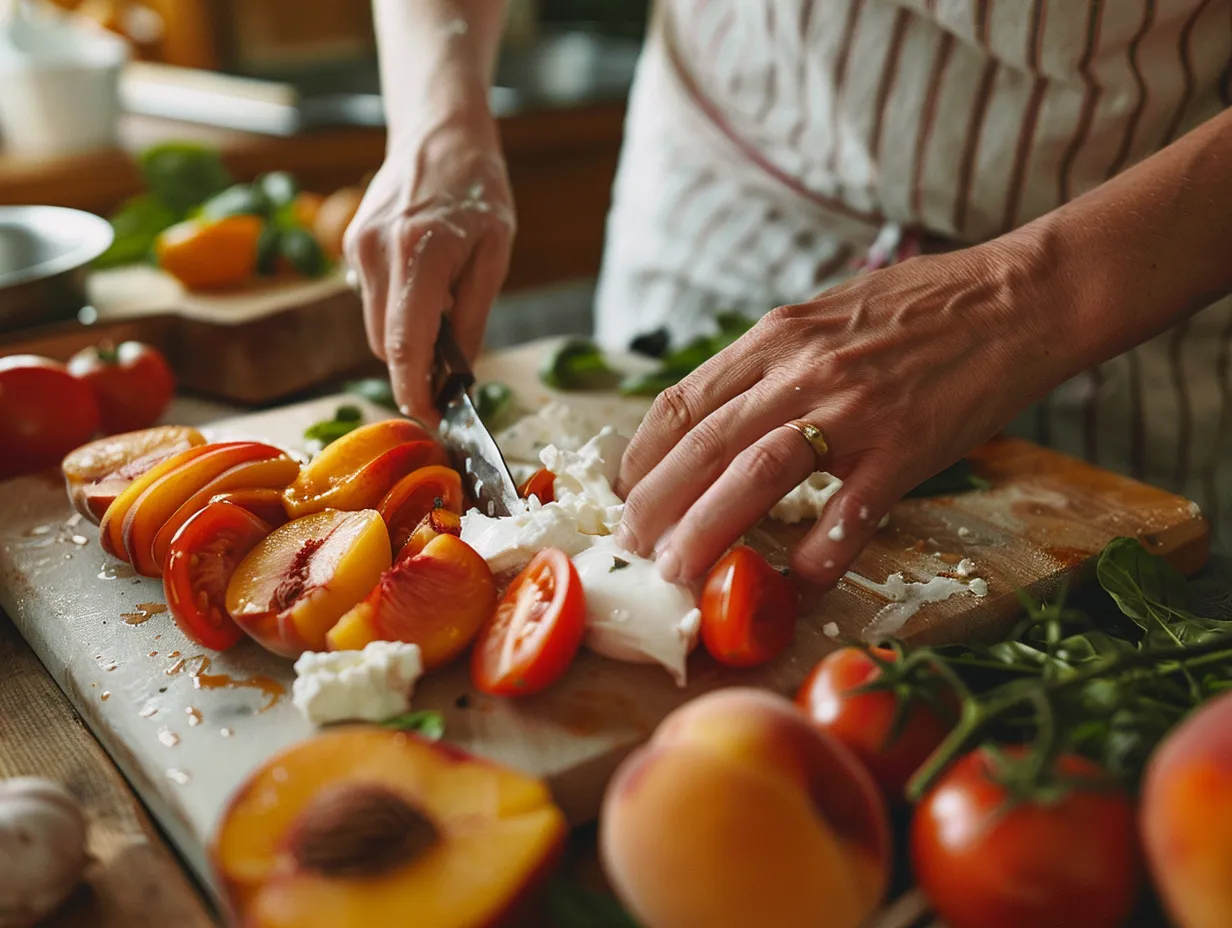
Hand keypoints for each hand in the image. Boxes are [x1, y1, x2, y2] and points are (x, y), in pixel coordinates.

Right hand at [345, 113, 514, 421]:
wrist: (439, 134)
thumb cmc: (478, 190)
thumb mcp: (495, 254)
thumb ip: (473, 315)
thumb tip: (459, 373)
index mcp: (419, 253)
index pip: (405, 343)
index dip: (415, 390)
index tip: (432, 416)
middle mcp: (378, 252)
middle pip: (386, 344)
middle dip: (415, 369)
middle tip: (451, 375)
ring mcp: (357, 248)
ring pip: (375, 328)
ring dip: (406, 340)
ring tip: (444, 315)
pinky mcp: (351, 246)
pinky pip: (372, 301)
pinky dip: (397, 311)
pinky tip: (424, 288)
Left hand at [613, 240, 1068, 587]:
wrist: (1018, 296)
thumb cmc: (921, 307)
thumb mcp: (825, 315)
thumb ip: (771, 362)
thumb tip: (722, 415)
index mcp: (775, 337)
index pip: (681, 402)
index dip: (641, 456)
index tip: (624, 495)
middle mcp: (801, 369)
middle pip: (703, 445)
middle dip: (654, 504)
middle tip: (630, 550)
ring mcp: (854, 409)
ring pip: (756, 474)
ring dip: (708, 530)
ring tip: (676, 574)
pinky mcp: (907, 447)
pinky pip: (850, 511)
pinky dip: (817, 555)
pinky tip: (794, 586)